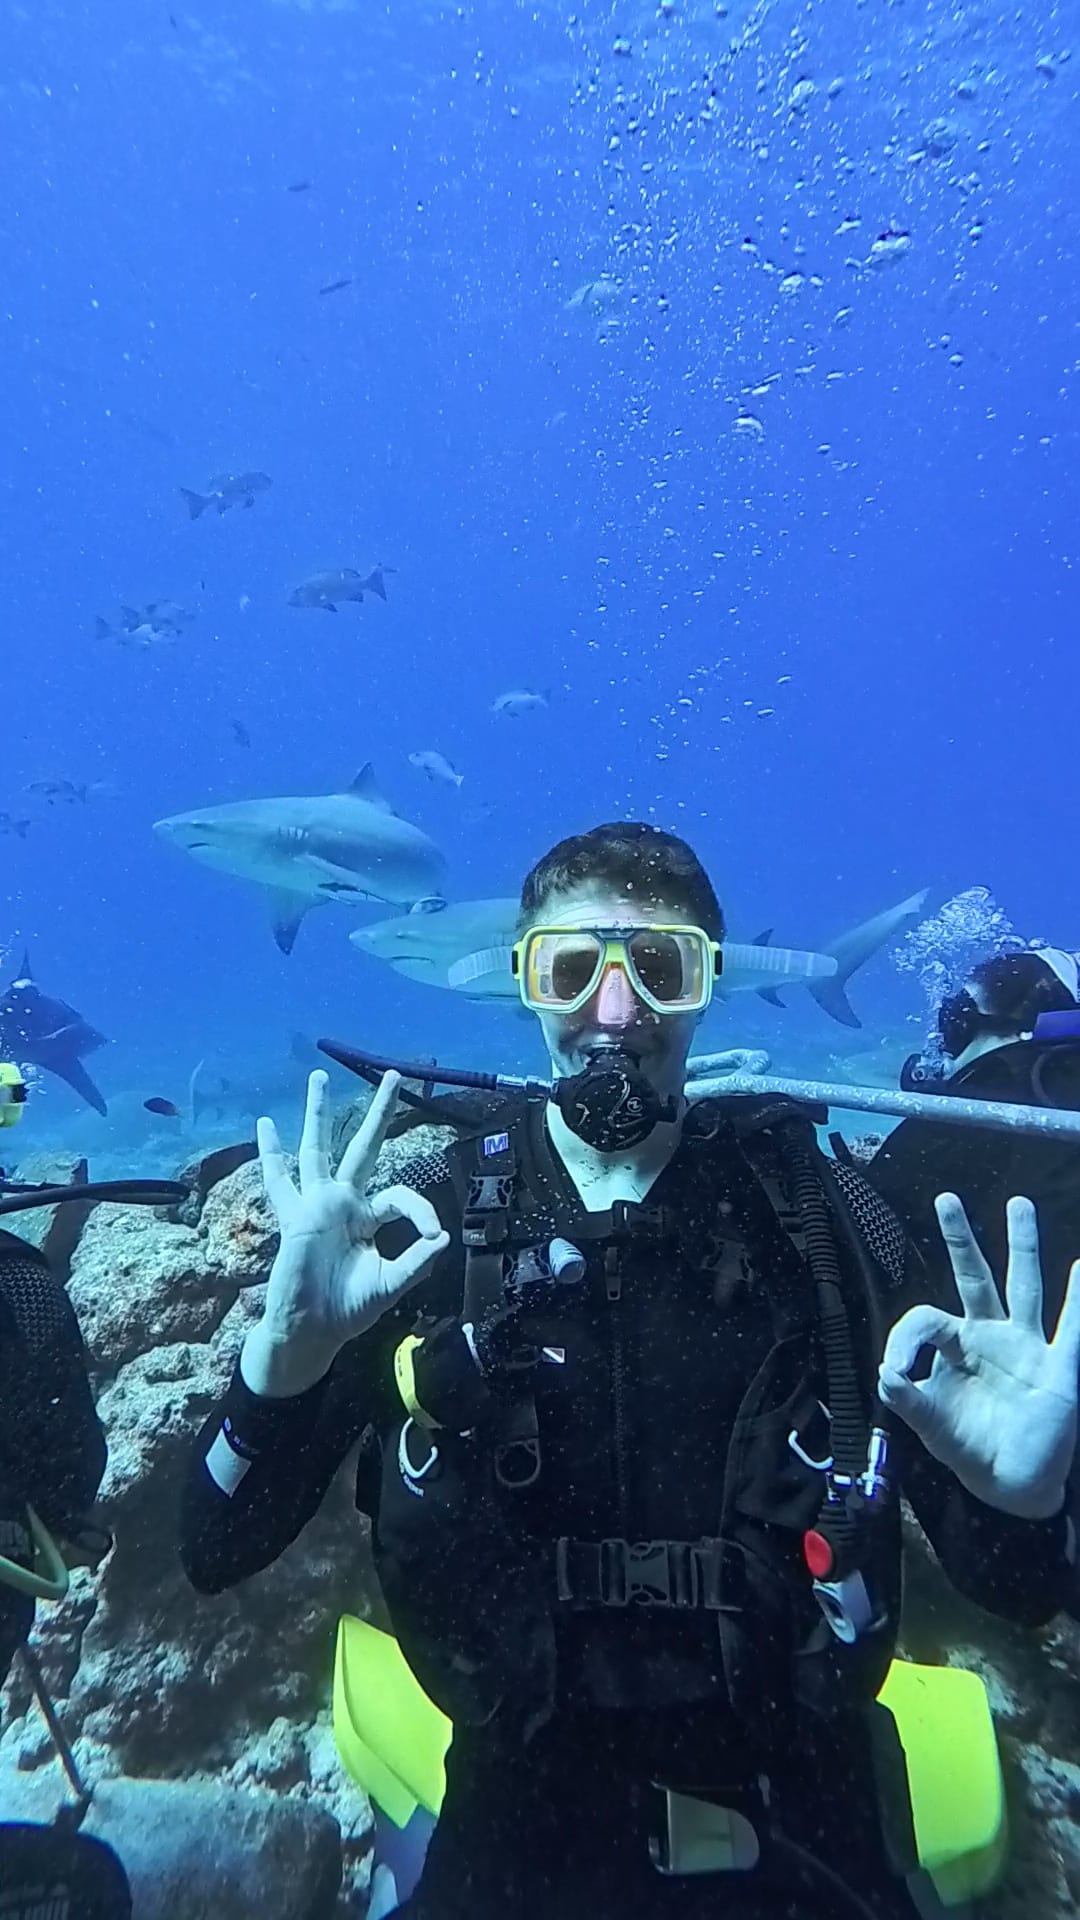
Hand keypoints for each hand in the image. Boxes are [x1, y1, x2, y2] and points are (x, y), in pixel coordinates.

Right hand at [242, 1069, 448, 1396]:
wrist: (311, 1332)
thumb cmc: (348, 1311)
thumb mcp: (390, 1285)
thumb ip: (416, 1262)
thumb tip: (444, 1239)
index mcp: (370, 1216)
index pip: (400, 1195)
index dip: (422, 1210)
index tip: (435, 1235)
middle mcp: (345, 1202)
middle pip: (364, 1146)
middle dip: (377, 1110)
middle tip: (392, 1072)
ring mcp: (318, 1205)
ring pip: (318, 1149)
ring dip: (320, 1113)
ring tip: (320, 1076)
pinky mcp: (296, 1217)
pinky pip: (279, 1180)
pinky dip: (270, 1154)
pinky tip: (265, 1125)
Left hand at [879, 1194, 1079, 1518]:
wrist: (1010, 1483)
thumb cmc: (968, 1445)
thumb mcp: (930, 1425)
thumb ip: (907, 1400)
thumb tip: (884, 1373)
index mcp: (954, 1346)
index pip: (926, 1319)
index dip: (905, 1337)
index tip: (894, 1369)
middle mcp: (989, 1335)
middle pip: (974, 1278)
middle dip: (960, 1240)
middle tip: (945, 1199)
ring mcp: (1025, 1348)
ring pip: (1023, 1288)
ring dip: (1022, 1246)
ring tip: (1018, 1204)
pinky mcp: (1057, 1370)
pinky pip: (1070, 1331)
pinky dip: (1077, 1301)